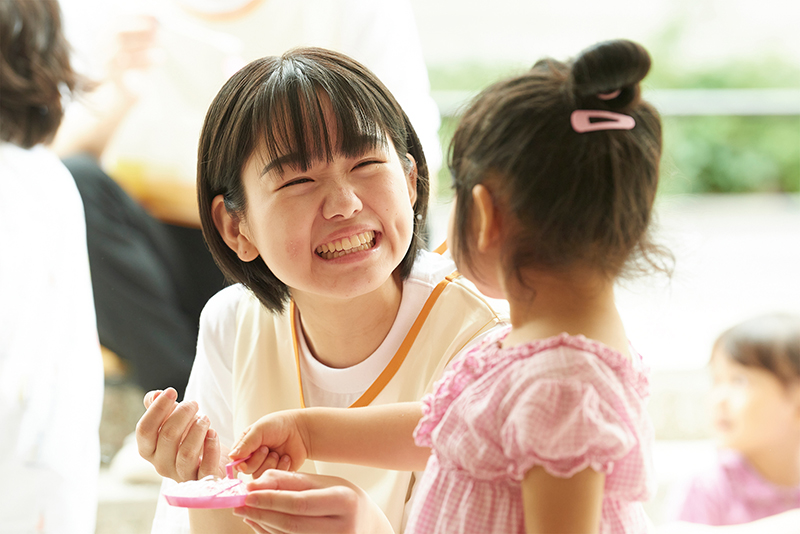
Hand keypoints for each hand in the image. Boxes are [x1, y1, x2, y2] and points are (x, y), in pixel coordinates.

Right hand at [105, 14, 159, 96]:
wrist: (128, 91)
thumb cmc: (136, 64)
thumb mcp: (144, 46)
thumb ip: (149, 34)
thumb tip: (159, 22)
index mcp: (107, 33)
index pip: (116, 18)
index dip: (135, 15)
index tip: (154, 15)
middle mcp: (101, 45)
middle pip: (115, 30)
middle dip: (137, 25)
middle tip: (157, 24)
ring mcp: (105, 60)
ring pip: (121, 46)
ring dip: (144, 41)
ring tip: (163, 40)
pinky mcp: (113, 76)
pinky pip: (127, 65)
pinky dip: (145, 59)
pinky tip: (162, 56)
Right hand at [135, 388, 220, 481]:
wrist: (213, 461)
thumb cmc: (188, 438)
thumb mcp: (172, 421)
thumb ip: (160, 409)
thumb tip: (155, 395)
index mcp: (149, 450)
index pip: (144, 430)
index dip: (156, 409)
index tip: (171, 391)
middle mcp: (161, 465)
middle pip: (167, 437)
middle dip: (182, 414)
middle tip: (194, 404)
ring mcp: (182, 475)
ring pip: (186, 453)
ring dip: (197, 430)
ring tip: (205, 418)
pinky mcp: (203, 480)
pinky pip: (206, 467)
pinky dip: (211, 447)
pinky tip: (213, 433)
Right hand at [229, 411, 308, 477]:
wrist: (301, 430)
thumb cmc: (279, 425)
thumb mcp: (259, 429)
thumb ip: (245, 443)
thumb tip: (232, 457)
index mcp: (245, 446)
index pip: (235, 460)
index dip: (240, 462)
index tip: (246, 458)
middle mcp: (253, 458)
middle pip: (246, 470)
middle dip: (258, 459)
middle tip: (267, 448)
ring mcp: (265, 466)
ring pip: (260, 475)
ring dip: (270, 463)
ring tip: (277, 452)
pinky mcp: (277, 474)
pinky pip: (274, 478)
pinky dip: (281, 467)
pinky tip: (286, 458)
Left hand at [233, 470, 393, 533]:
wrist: (368, 526)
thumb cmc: (345, 500)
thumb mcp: (326, 483)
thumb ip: (293, 481)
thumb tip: (258, 482)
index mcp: (345, 501)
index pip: (300, 502)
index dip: (271, 499)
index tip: (247, 492)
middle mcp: (342, 527)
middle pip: (292, 523)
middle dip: (262, 513)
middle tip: (238, 503)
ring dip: (263, 524)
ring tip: (244, 510)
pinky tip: (258, 522)